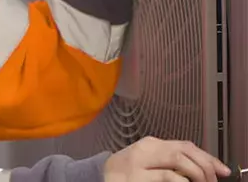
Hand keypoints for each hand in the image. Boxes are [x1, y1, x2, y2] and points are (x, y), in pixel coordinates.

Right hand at [103, 136, 230, 181]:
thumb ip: (169, 159)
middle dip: (205, 166)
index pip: (186, 145)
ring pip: (178, 160)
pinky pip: (166, 176)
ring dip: (196, 174)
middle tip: (213, 181)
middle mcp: (145, 149)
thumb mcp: (149, 161)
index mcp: (151, 143)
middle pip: (184, 150)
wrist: (99, 177)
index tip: (222, 170)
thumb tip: (202, 166)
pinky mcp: (135, 178)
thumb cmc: (127, 172)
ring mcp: (139, 162)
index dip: (208, 157)